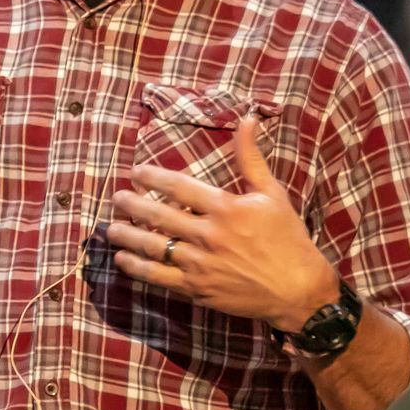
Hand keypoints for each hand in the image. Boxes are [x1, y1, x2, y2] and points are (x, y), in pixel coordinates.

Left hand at [106, 115, 338, 330]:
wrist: (299, 290)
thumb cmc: (287, 238)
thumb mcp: (272, 193)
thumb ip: (251, 157)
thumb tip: (246, 118)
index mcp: (226, 208)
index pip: (179, 187)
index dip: (153, 177)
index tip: (136, 172)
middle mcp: (209, 235)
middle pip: (159, 216)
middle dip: (132, 205)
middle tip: (117, 197)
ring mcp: (200, 264)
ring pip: (153, 247)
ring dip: (127, 236)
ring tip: (110, 227)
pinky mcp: (197, 289)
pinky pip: (158, 277)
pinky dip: (136, 268)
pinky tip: (122, 259)